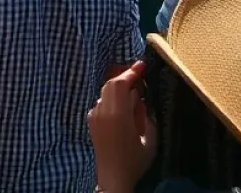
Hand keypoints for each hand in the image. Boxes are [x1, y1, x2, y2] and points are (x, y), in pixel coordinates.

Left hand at [88, 62, 155, 192]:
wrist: (113, 177)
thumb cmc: (135, 160)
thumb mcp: (149, 139)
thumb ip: (144, 115)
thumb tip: (139, 98)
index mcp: (117, 114)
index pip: (121, 84)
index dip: (131, 72)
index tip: (142, 64)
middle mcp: (102, 110)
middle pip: (111, 84)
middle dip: (125, 77)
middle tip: (140, 75)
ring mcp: (94, 114)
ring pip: (105, 92)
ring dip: (118, 87)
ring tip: (134, 90)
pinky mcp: (91, 119)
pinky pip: (102, 102)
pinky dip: (112, 98)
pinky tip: (122, 105)